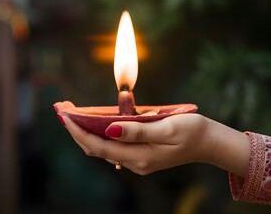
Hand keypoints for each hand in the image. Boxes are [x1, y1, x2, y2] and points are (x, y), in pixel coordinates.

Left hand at [56, 107, 249, 175]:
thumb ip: (137, 131)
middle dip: (75, 129)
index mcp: (139, 157)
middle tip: (60, 108)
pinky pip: (112, 145)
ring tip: (70, 111)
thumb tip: (109, 128)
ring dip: (84, 130)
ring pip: (101, 147)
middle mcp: (134, 162)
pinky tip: (91, 119)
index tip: (63, 114)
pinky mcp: (139, 155)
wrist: (209, 143)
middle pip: (95, 147)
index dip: (78, 130)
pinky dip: (98, 132)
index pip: (98, 145)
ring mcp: (136, 161)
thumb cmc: (192, 131)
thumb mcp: (167, 127)